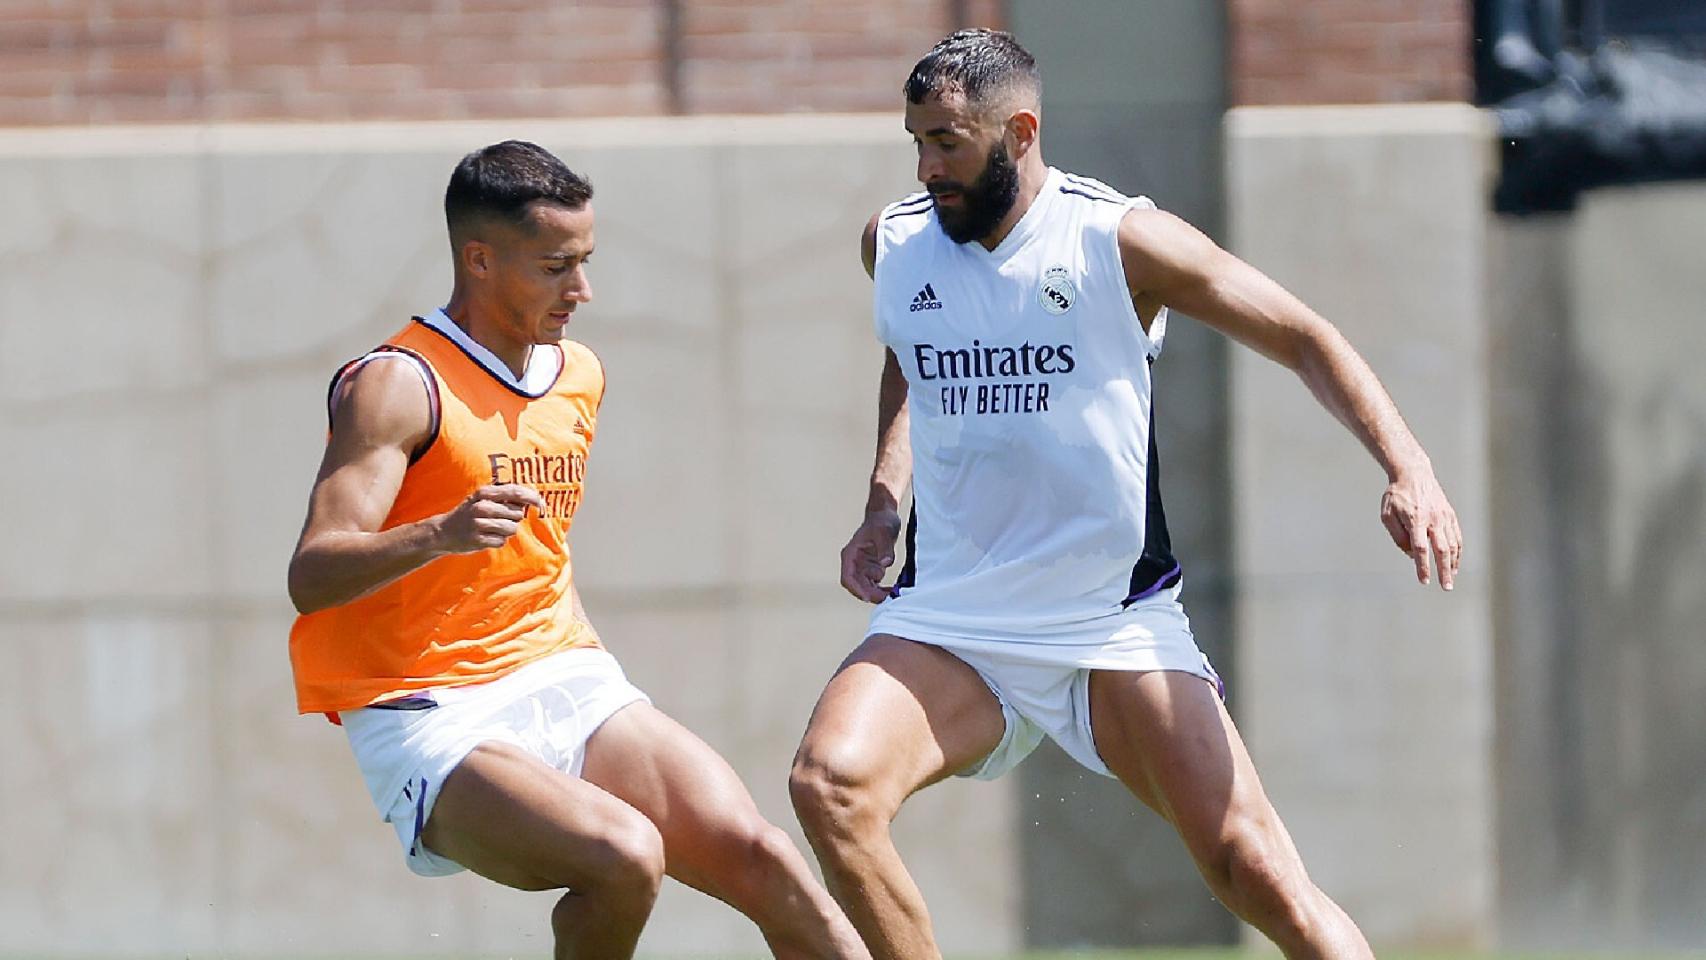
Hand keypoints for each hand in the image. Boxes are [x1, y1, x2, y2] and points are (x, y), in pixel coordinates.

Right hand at [433, 484, 546, 553]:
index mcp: (485, 493)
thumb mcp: (483, 498)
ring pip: (511, 529)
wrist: (444, 531)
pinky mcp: (478, 539)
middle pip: (517, 514)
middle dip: (513, 519)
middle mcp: (482, 506)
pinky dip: (497, 541)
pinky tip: (486, 537)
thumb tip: (532, 498)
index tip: (541, 504)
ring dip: (506, 531)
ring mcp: (479, 524)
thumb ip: (505, 497)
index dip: (532, 498)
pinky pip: (502, 541)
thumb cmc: (470, 512)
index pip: (515, 492)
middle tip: (499, 519)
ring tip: (492, 528)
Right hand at [840, 509, 902, 602]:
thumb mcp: (884, 533)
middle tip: (886, 598)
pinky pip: (873, 584)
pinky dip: (881, 589)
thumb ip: (885, 549)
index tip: (867, 597)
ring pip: (865, 587)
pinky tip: (892, 590)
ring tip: (891, 594)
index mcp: (850, 555)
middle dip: (869, 594)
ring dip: (876, 594)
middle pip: (857, 585)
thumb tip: (885, 564)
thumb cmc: (881, 521)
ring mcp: (862, 567)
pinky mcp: (871, 568)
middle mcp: (854, 563)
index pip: (848, 577)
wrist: (885, 515)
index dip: (856, 589)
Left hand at [1379, 468, 1461, 589]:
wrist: (1414, 473)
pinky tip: (1454, 562)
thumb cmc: (1397, 495)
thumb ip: (1398, 536)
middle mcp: (1433, 519)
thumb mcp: (1387, 514)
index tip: (1424, 580)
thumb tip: (1412, 554)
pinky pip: (1456, 536)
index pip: (1420, 548)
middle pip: (1442, 549)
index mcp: (1415, 519)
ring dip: (1453, 563)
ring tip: (1450, 578)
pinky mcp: (1450, 515)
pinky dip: (1458, 551)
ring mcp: (1444, 517)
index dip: (1423, 566)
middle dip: (1444, 570)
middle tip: (1446, 587)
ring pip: (1452, 544)